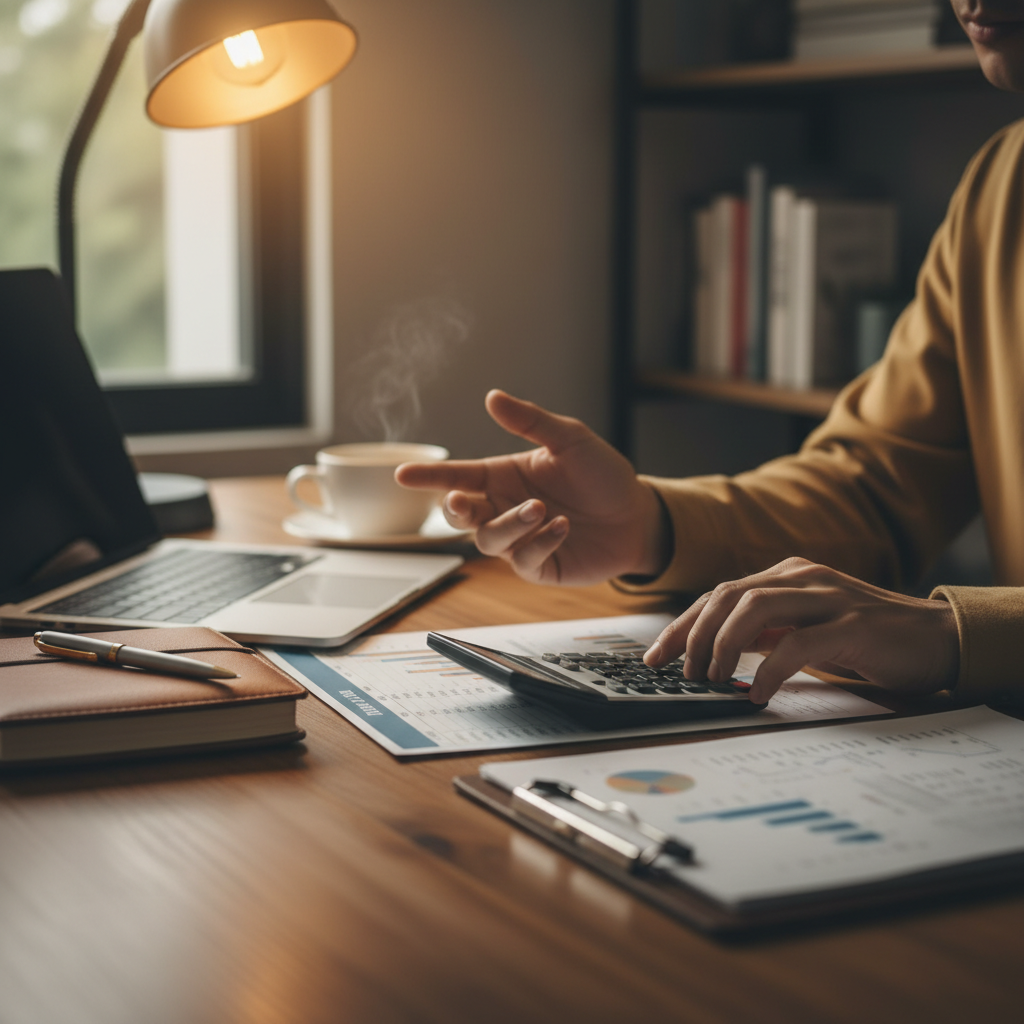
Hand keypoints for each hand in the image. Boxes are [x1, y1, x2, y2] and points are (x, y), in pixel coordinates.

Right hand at [394, 390, 668, 584]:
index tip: (402, 473)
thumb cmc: (602, 475)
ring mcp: (519, 539)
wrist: (637, 515)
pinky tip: (561, 527)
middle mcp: (504, 507)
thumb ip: (530, 421)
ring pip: (488, 539)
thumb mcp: (570, 439)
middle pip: (460, 513)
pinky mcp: (539, 566)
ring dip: (508, 523)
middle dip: (455, 508)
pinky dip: (539, 542)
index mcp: (503, 475)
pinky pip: (523, 559)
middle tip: (464, 500)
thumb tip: (492, 397)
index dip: (429, 475)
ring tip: (540, 508)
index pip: (457, 474)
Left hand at [643, 557, 959, 703]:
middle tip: (681, 673)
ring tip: (712, 680)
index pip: (719, 593)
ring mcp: (828, 598)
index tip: (656, 656)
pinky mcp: (852, 626)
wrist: (940, 638)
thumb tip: (719, 651)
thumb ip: (768, 630)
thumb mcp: (808, 626)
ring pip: (752, 608)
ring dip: (722, 646)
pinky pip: (796, 643)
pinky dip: (768, 669)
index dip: (682, 625)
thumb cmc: (869, 639)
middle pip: (726, 595)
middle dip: (693, 635)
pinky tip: (756, 693)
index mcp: (788, 575)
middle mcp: (803, 577)